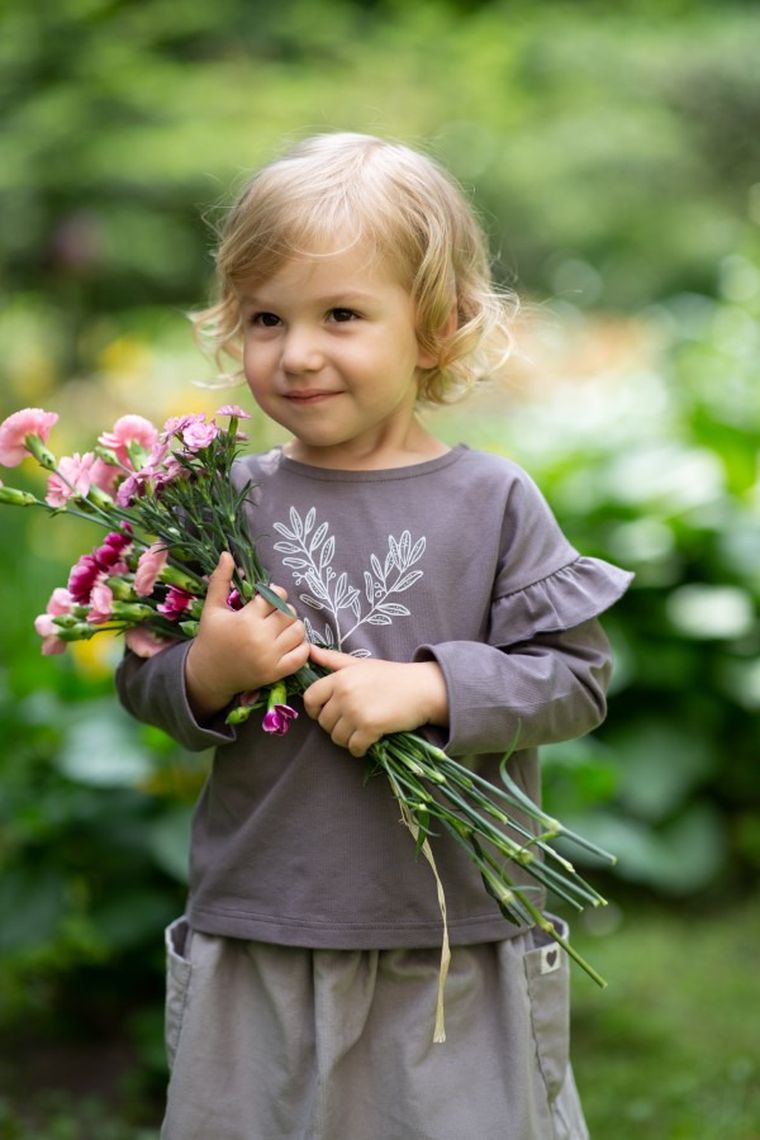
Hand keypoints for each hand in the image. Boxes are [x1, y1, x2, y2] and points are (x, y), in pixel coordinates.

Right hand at [185, 552, 309, 719]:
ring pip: (299, 632)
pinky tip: (288, 643)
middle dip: (284, 611)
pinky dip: (301, 647)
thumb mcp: (212, 608)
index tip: (267, 600)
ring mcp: (270, 658)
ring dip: (293, 627)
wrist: (207, 675)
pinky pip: (302, 655)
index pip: (275, 597)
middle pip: (290, 614)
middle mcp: (260, 639)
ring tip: (280, 628)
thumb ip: (220, 580)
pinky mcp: (276, 673)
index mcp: (245, 620)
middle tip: (274, 615)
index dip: (275, 595)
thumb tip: (226, 554)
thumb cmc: (210, 638)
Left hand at [303, 643, 448, 756]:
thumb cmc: (391, 675)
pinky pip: (354, 747)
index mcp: (340, 677)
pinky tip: (368, 742)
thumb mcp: (360, 663)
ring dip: (347, 739)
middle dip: (334, 726)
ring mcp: (356, 711)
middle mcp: (345, 693)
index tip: (326, 713)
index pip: (310, 698)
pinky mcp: (370, 727)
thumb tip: (309, 649)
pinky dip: (359, 749)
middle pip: (324, 721)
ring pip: (337, 737)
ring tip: (359, 732)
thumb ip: (332, 660)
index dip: (314, 709)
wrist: (422, 688)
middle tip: (350, 724)